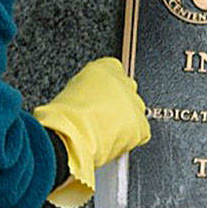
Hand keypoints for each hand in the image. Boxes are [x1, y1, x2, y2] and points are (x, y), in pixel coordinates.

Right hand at [33, 57, 150, 207]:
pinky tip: (113, 140)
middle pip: (126, 93)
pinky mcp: (141, 125)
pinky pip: (140, 132)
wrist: (71, 134)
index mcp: (107, 67)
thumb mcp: (72, 88)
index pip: (114, 73)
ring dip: (124, 122)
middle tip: (101, 119)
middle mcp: (125, 81)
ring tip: (104, 132)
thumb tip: (89, 95)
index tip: (99, 101)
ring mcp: (135, 103)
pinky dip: (130, 138)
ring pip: (134, 112)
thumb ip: (88, 86)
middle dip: (116, 106)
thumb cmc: (65, 114)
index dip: (105, 92)